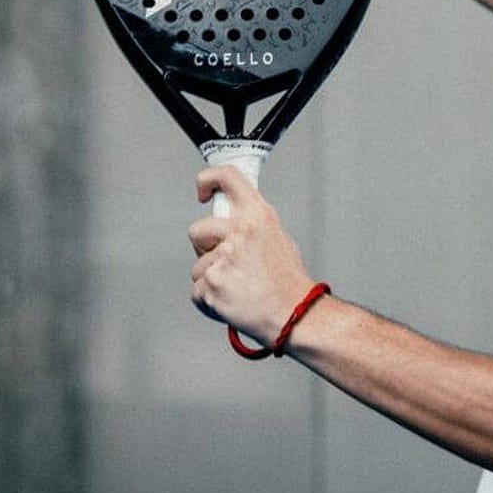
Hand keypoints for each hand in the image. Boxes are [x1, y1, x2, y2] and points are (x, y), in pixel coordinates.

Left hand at [188, 166, 315, 346]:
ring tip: (239, 287)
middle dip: (205, 248)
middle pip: (197, 230)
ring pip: (197, 266)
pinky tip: (232, 300)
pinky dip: (209, 299)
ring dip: (211, 279)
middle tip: (229, 263)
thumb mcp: (278, 238)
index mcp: (258, 215)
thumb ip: (251, 226)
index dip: (207, 180)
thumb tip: (230, 220)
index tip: (202, 192)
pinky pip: (197, 290)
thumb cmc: (288, 282)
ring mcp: (223, 258)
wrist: (294, 315)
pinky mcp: (211, 284)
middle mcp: (239, 231)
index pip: (226, 177)